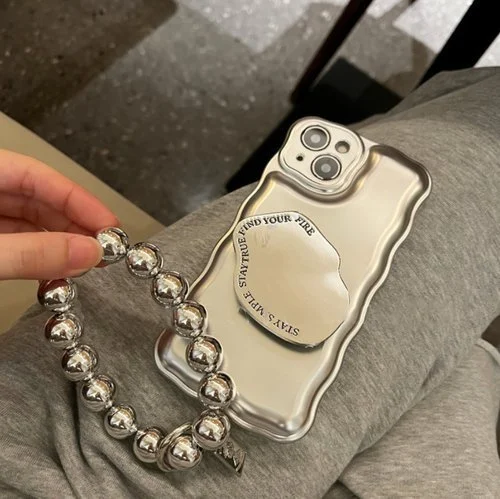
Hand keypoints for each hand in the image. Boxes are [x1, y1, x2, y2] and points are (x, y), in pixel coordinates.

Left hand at [0, 149, 118, 279]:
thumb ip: (31, 252)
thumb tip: (86, 252)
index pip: (37, 175)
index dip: (78, 199)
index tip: (108, 225)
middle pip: (39, 202)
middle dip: (76, 227)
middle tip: (105, 249)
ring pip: (31, 228)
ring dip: (63, 248)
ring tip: (87, 264)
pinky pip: (19, 249)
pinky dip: (41, 263)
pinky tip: (59, 275)